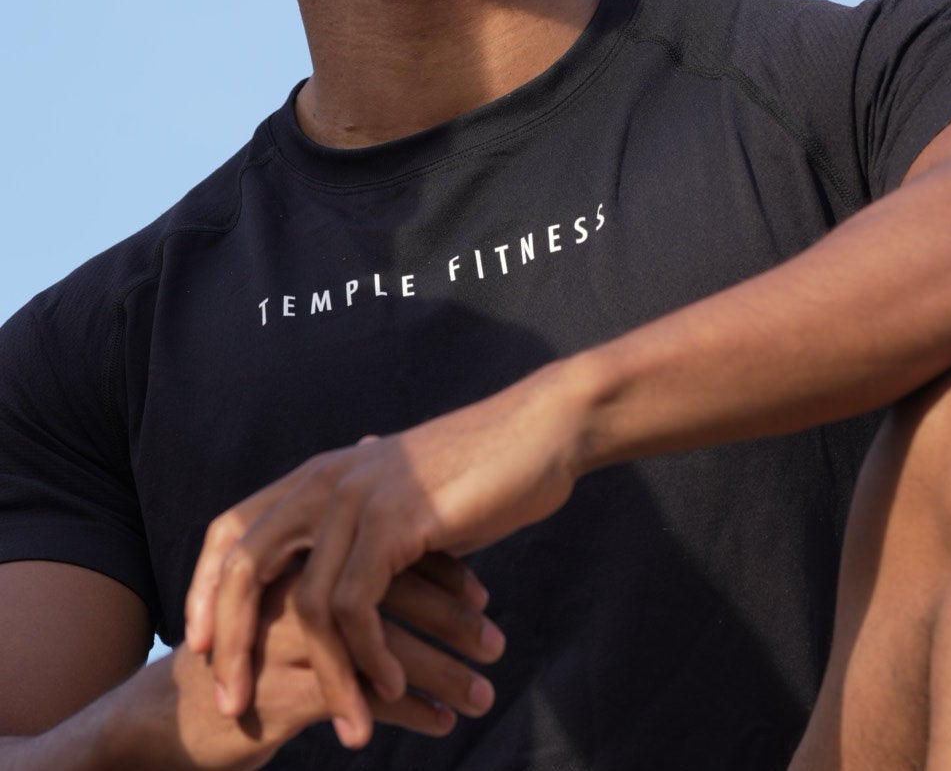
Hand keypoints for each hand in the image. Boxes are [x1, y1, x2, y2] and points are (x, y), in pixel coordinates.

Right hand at [166, 566, 495, 768]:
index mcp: (300, 553)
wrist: (174, 721)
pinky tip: (442, 723)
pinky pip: (363, 699)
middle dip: (451, 621)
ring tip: (483, 694)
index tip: (483, 596)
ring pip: (383, 649)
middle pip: (391, 593)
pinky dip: (410, 713)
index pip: (385, 549)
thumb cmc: (248, 658)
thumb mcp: (292, 606)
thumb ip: (343, 569)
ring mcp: (288, 636)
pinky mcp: (285, 691)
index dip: (438, 573)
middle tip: (497, 644)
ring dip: (442, 672)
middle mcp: (295, 585)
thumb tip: (410, 537)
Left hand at [185, 365, 584, 746]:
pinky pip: (359, 605)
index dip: (206, 589)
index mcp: (322, 473)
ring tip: (347, 725)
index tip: (202, 649)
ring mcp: (360, 495)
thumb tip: (348, 586)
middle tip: (231, 704)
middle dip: (231, 642)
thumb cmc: (483, 470)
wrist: (541, 431)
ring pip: (308, 603)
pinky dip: (369, 657)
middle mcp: (328, 479)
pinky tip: (392, 687)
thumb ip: (368, 533)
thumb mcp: (407, 501)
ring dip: (326, 676)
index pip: (232, 529)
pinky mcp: (397, 518)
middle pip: (244, 565)